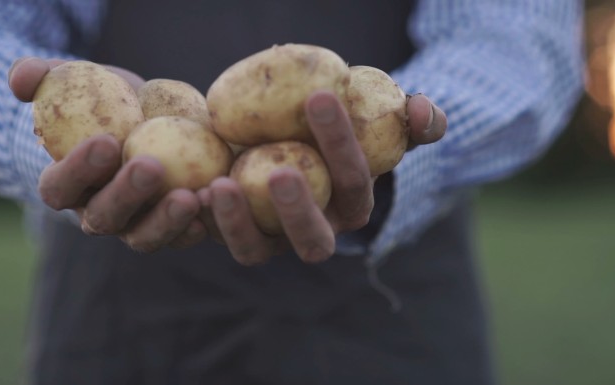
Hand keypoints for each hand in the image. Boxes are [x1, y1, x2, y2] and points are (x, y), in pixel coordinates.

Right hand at [9, 57, 208, 250]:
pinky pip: (181, 235)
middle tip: (150, 167)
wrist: (146, 119)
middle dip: (126, 195)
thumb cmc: (102, 100)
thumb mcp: (73, 82)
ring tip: (190, 197)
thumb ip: (43, 77)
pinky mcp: (171, 227)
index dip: (77, 169)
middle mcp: (98, 213)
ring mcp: (135, 225)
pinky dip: (197, 226)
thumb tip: (23, 79)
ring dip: (165, 220)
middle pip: (105, 217)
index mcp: (66, 186)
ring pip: (144, 236)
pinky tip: (212, 207)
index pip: (60, 187)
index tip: (106, 141)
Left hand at [198, 90, 446, 265]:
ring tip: (219, 186)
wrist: (293, 141)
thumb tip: (424, 113)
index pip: (354, 182)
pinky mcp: (233, 231)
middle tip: (279, 171)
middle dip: (298, 211)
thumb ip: (414, 118)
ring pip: (256, 251)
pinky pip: (217, 236)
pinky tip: (190, 190)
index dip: (342, 144)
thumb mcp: (381, 118)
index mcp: (351, 208)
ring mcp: (271, 238)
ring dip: (238, 225)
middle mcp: (313, 232)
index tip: (319, 97)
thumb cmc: (341, 130)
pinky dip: (202, 219)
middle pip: (312, 241)